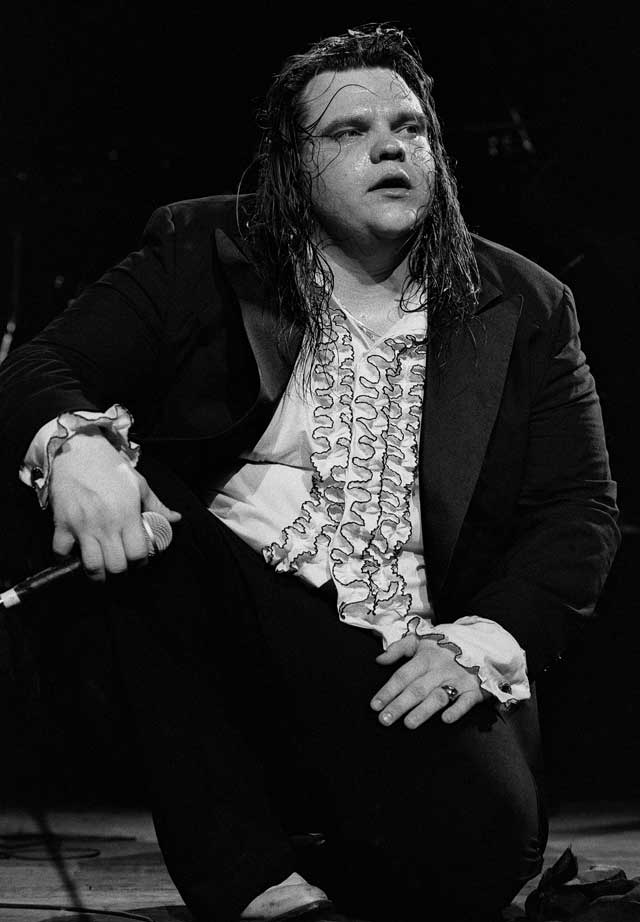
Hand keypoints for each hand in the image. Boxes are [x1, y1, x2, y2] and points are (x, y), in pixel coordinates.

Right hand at [49, 429, 181, 580]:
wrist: (78, 450)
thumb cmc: (110, 467)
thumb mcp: (138, 483)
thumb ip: (157, 506)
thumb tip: (175, 519)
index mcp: (127, 514)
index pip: (138, 552)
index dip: (141, 561)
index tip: (139, 560)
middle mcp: (106, 523)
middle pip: (116, 565)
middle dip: (121, 570)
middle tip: (121, 564)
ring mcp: (82, 525)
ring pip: (91, 565)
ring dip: (97, 572)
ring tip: (101, 569)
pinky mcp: (62, 523)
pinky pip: (61, 551)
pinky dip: (65, 558)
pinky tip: (75, 553)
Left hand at [370, 634, 489, 727]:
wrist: (481, 644)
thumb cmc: (444, 647)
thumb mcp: (421, 641)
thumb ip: (399, 648)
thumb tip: (379, 660)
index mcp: (426, 657)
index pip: (403, 676)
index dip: (388, 690)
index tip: (375, 705)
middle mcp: (440, 669)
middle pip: (417, 689)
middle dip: (399, 705)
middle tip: (384, 720)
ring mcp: (457, 680)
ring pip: (438, 696)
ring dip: (423, 711)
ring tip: (408, 724)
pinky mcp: (474, 690)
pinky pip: (465, 701)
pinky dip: (457, 710)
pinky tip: (445, 719)